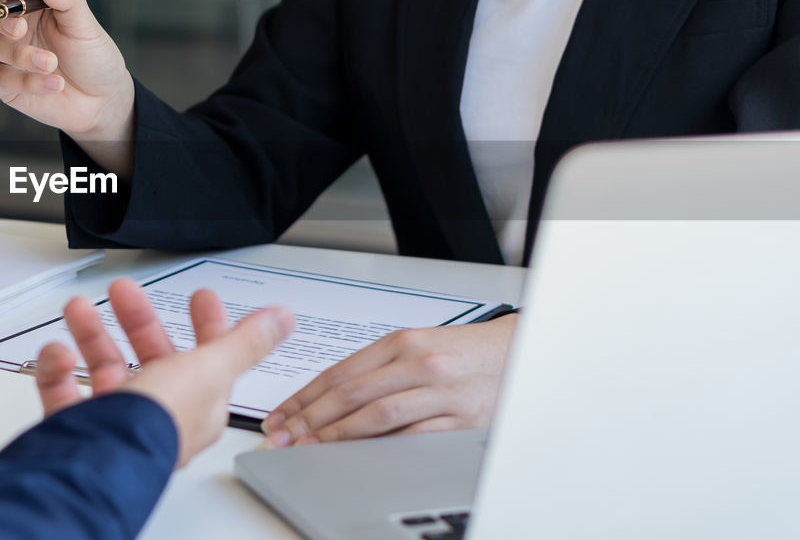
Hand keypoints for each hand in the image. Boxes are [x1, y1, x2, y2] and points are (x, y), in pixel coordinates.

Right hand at [0, 0, 135, 168]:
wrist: (102, 99)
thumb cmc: (92, 56)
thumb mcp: (85, 24)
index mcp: (30, 2)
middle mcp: (12, 24)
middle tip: (19, 30)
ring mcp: (4, 54)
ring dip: (20, 55)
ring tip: (52, 64)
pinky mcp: (4, 83)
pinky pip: (0, 77)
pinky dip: (27, 81)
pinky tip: (54, 84)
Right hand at [36, 279, 294, 466]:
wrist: (95, 463)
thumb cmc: (157, 426)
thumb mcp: (209, 370)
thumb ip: (245, 343)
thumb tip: (283, 320)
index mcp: (197, 402)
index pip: (209, 356)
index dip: (207, 323)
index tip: (202, 297)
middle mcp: (158, 414)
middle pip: (151, 357)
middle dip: (137, 319)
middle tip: (123, 291)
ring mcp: (116, 422)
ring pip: (104, 368)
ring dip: (91, 335)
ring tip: (78, 309)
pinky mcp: (77, 428)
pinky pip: (64, 391)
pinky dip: (57, 368)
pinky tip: (58, 353)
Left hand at [262, 315, 517, 445]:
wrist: (518, 355)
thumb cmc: (463, 353)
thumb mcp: (417, 347)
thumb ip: (376, 370)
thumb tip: (327, 400)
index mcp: (402, 342)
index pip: (340, 372)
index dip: (304, 396)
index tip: (281, 415)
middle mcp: (418, 363)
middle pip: (352, 393)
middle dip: (311, 417)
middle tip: (284, 436)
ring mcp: (440, 392)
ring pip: (377, 415)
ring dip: (338, 434)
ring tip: (310, 448)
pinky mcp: (460, 420)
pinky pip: (412, 436)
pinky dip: (382, 448)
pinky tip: (359, 457)